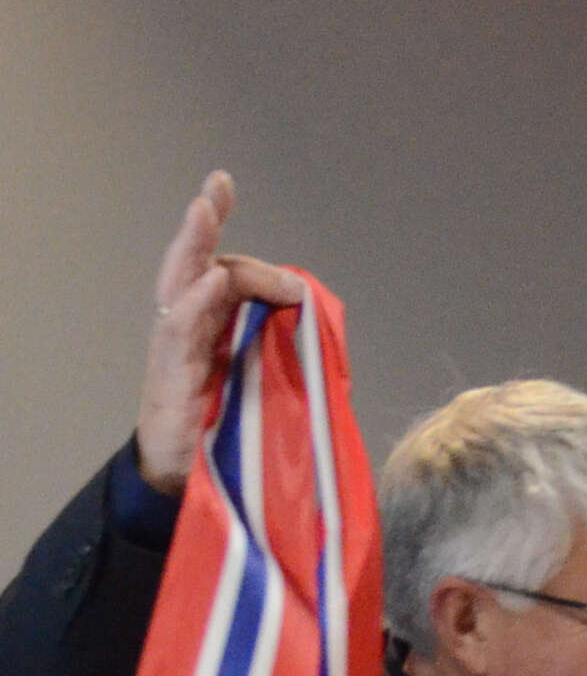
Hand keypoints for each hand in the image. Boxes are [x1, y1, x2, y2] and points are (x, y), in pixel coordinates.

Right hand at [138, 171, 309, 493]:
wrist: (186, 487)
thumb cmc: (229, 439)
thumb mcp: (273, 392)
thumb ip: (294, 360)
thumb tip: (327, 334)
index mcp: (216, 330)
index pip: (223, 272)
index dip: (228, 238)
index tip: (230, 194)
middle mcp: (192, 331)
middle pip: (196, 265)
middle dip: (205, 224)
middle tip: (215, 188)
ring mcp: (177, 350)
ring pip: (183, 285)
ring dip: (197, 245)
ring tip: (205, 210)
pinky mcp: (170, 377)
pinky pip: (180, 330)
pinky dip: (198, 301)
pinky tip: (213, 281)